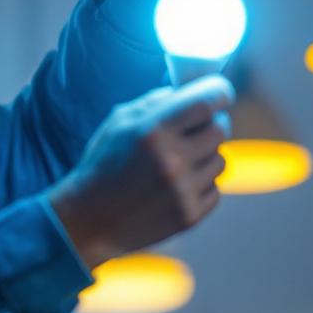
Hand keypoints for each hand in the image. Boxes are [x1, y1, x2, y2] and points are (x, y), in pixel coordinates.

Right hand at [47, 76, 234, 270]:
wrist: (90, 220)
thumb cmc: (104, 165)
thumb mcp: (119, 124)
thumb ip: (154, 103)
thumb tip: (189, 92)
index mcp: (153, 132)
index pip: (205, 103)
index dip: (219, 92)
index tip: (221, 93)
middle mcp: (172, 160)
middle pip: (220, 130)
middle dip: (213, 124)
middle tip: (199, 128)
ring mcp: (183, 191)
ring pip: (220, 160)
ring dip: (207, 156)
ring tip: (182, 161)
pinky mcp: (189, 216)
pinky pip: (215, 190)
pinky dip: (202, 184)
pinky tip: (178, 186)